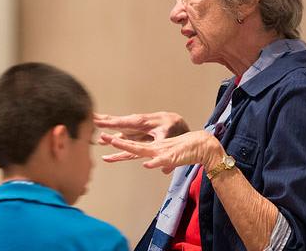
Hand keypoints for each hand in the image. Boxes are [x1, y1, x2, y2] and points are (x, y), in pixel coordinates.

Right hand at [94, 112, 189, 141]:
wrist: (175, 122)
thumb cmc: (172, 127)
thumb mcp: (167, 134)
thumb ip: (161, 141)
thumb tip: (158, 154)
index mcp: (139, 122)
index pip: (121, 122)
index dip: (109, 123)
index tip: (97, 121)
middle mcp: (133, 123)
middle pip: (114, 121)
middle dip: (101, 119)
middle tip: (88, 117)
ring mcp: (132, 127)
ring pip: (114, 125)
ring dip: (102, 124)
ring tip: (90, 124)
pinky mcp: (133, 131)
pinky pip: (118, 131)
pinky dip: (109, 131)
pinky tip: (101, 138)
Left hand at [100, 130, 223, 173]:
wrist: (203, 146)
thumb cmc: (187, 152)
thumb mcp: (172, 160)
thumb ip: (165, 163)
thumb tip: (160, 168)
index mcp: (154, 149)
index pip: (133, 147)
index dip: (119, 145)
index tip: (105, 141)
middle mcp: (155, 148)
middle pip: (132, 146)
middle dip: (116, 142)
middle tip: (102, 136)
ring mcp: (162, 151)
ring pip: (142, 150)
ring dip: (128, 146)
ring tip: (114, 142)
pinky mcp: (172, 157)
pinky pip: (162, 161)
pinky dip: (155, 162)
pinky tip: (147, 164)